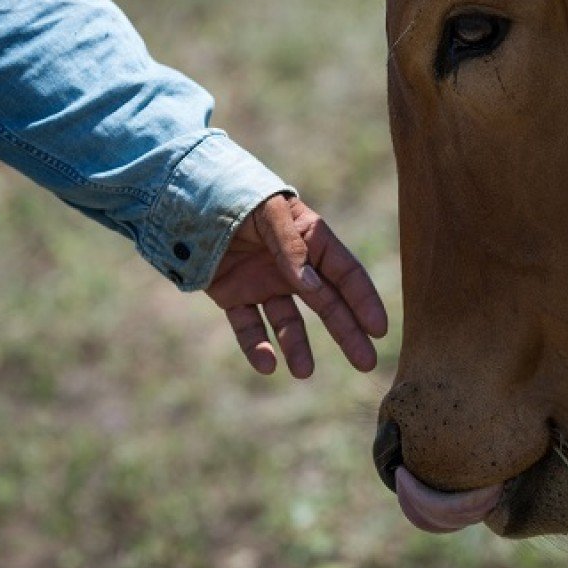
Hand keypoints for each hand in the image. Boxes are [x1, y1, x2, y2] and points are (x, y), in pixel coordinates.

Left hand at [205, 193, 387, 376]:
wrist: (188, 197)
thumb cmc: (238, 195)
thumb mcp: (270, 212)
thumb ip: (291, 246)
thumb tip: (311, 285)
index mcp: (312, 241)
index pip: (346, 275)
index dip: (364, 301)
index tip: (378, 330)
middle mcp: (294, 267)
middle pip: (327, 304)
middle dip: (347, 333)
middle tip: (365, 362)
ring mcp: (265, 284)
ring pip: (289, 322)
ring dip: (298, 347)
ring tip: (303, 372)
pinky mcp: (235, 296)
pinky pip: (249, 326)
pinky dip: (256, 346)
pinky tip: (265, 364)